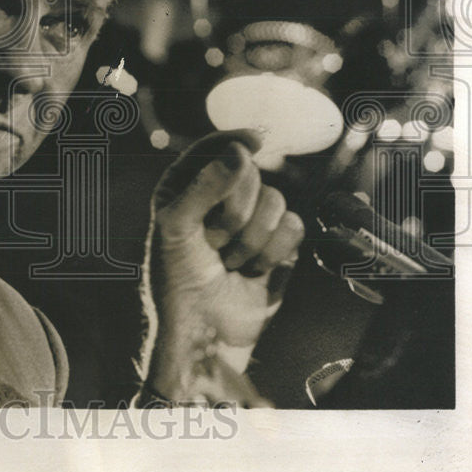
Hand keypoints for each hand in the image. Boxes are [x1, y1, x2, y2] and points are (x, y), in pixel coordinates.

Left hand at [140, 130, 303, 405]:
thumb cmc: (177, 280)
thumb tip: (239, 152)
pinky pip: (295, 227)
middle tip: (213, 241)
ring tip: (228, 261)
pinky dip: (274, 252)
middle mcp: (219, 199)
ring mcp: (250, 221)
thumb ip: (204, 186)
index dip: (234, 141)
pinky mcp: (277, 245)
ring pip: (276, 200)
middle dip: (235, 212)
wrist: (203, 330)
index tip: (254, 141)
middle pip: (251, 173)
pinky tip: (252, 271)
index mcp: (185, 187)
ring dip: (252, 238)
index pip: (213, 149)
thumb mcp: (176, 227)